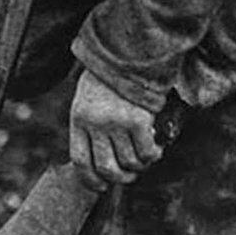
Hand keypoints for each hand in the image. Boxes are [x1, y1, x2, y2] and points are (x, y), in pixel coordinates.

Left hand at [70, 70, 162, 191]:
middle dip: (120, 178)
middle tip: (130, 174)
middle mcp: (95, 123)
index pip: (80, 162)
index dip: (90, 181)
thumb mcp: (89, 98)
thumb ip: (91, 125)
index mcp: (79, 118)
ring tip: (146, 157)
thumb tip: (104, 161)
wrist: (128, 48)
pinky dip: (153, 155)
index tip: (101, 187)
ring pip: (129, 163)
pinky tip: (156, 148)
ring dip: (140, 166)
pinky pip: (146, 152)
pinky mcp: (138, 119)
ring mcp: (116, 122)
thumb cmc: (109, 75)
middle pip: (106, 169)